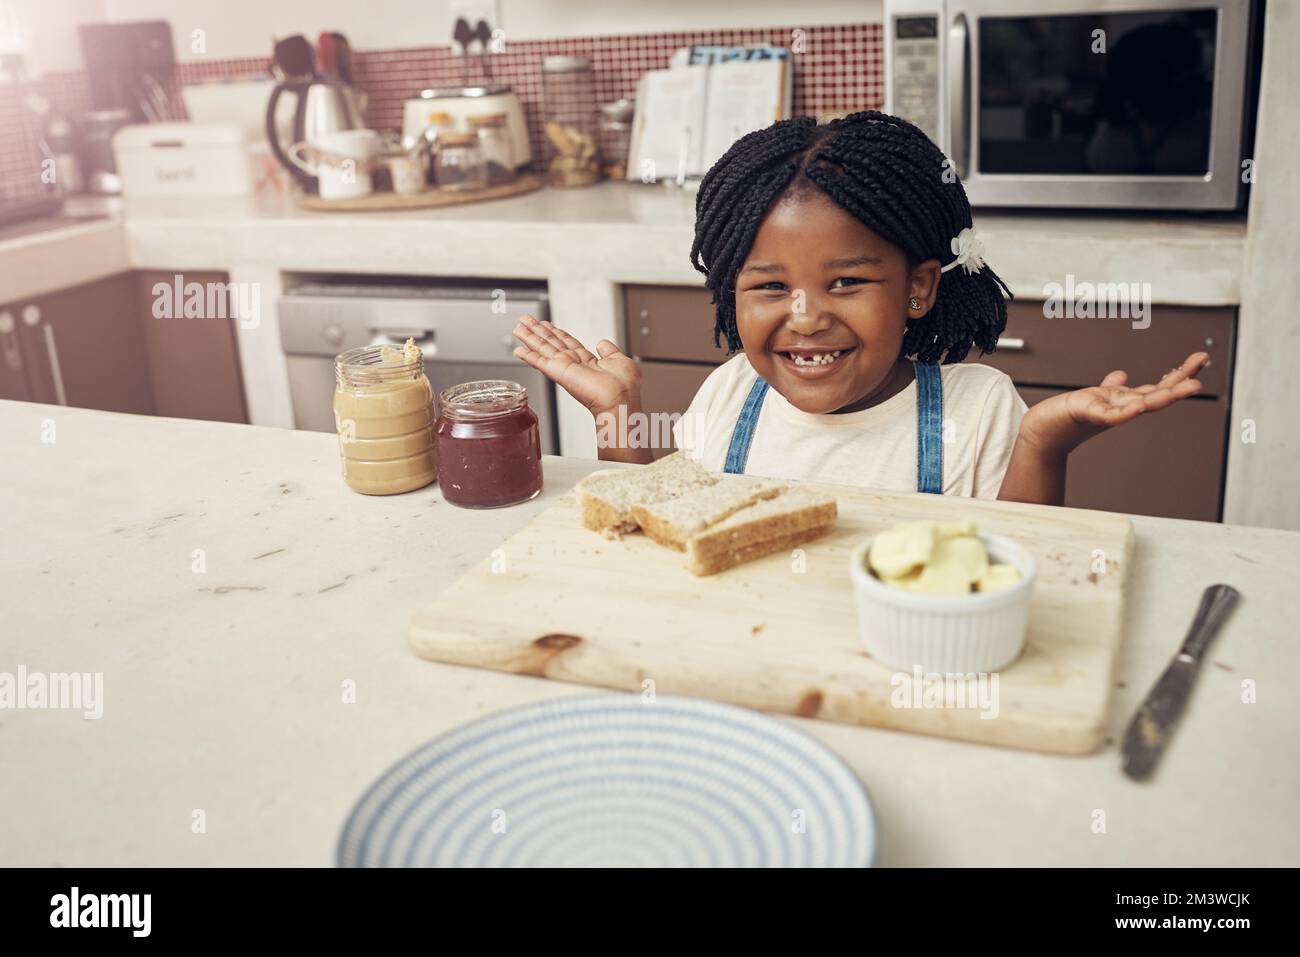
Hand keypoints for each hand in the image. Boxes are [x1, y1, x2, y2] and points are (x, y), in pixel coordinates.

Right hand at [512, 314, 641, 414]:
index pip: (567, 343)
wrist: (620, 400)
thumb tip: (603, 343)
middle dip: (538, 331)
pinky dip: (528, 356)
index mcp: (588, 362)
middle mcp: (574, 365)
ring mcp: (565, 369)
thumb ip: (610, 351)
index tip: (546, 324)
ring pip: (543, 349)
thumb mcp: (620, 361)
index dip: (556, 332)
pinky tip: (519, 350)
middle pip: (552, 343)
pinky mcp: (559, 373)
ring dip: (529, 338)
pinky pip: (540, 362)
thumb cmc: (624, 387)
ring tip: (518, 328)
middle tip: (526, 320)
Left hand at [1020, 352, 1207, 457]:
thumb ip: (1111, 387)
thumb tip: (1122, 375)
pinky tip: (1138, 406)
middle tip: (1201, 382)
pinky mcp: (1088, 415)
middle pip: (1156, 397)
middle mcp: (1121, 407)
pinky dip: (1125, 412)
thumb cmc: (1069, 415)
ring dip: (1162, 399)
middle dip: (1179, 388)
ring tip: (1185, 390)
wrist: (1045, 429)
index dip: (1179, 374)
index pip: (1158, 386)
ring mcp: (1107, 412)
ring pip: (1140, 405)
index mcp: (1125, 400)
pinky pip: (1110, 415)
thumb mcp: (1096, 395)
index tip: (1200, 359)